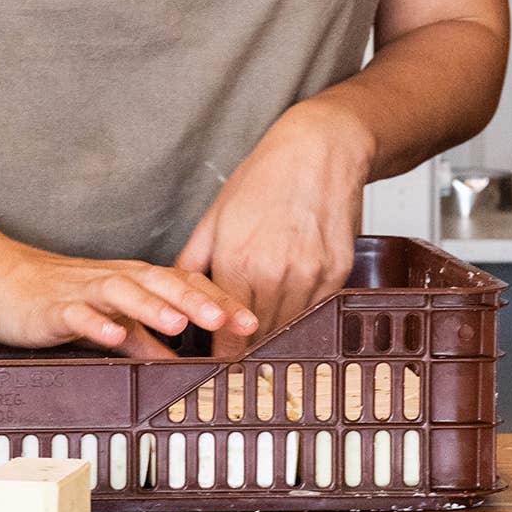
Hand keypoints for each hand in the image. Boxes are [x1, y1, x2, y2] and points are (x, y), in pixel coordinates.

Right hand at [0, 241, 258, 361]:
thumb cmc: (55, 298)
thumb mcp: (106, 319)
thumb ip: (143, 338)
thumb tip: (181, 363)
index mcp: (128, 280)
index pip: (180, 283)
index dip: (217, 299)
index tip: (252, 321)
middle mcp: (110, 280)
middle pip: (159, 283)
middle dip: (196, 301)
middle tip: (230, 319)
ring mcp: (80, 291)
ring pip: (121, 292)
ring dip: (151, 306)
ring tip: (179, 325)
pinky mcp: (49, 307)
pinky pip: (75, 313)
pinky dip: (94, 323)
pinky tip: (111, 335)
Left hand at [175, 101, 370, 360]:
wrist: (320, 151)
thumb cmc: (265, 177)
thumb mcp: (215, 216)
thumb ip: (194, 262)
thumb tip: (175, 294)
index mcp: (237, 261)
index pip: (225, 333)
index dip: (220, 352)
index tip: (216, 360)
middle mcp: (275, 274)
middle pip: (257, 337)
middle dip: (245, 345)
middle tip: (237, 346)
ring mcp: (310, 276)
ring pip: (287, 328)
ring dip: (273, 331)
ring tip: (261, 328)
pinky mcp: (336, 274)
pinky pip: (314, 311)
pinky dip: (300, 313)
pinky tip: (289, 300)